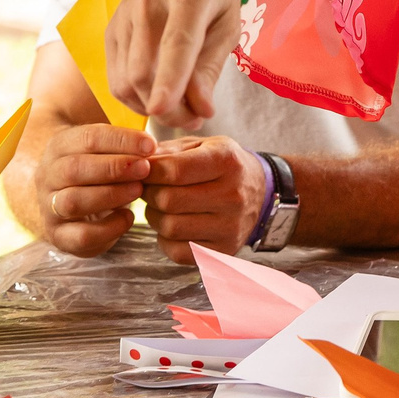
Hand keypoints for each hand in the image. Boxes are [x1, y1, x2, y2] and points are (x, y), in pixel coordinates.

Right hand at [34, 123, 155, 256]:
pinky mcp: (59, 236)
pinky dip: (109, 227)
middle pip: (74, 168)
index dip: (121, 140)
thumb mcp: (101, 151)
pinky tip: (129, 217)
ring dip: (111, 195)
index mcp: (59, 147)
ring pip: (73, 201)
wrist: (67, 204)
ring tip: (138, 190)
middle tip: (145, 168)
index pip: (87, 138)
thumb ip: (120, 146)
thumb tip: (150, 146)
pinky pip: (81, 235)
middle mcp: (47, 176)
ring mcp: (49, 208)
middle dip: (114, 168)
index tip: (150, 145)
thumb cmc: (94, 171)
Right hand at [107, 0, 242, 124]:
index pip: (175, 44)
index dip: (168, 81)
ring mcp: (124, 12)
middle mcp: (148, 0)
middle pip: (143, 70)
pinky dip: (133, 95)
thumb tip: (202, 110)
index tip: (162, 111)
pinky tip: (155, 93)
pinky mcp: (110, 25)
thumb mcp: (229, 24)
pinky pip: (114, 75)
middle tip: (193, 119)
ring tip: (178, 108)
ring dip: (149, 106)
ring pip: (125, 78)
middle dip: (167, 109)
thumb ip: (212, 67)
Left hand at [140, 136, 268, 263]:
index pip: (174, 170)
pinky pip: (178, 252)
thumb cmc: (223, 165)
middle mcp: (232, 195)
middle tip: (149, 188)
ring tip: (160, 206)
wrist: (260, 192)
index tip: (143, 170)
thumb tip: (138, 163)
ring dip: (155, 216)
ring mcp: (230, 226)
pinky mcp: (224, 250)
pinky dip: (166, 240)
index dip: (149, 171)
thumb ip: (170, 151)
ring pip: (170, 227)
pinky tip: (173, 225)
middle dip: (149, 193)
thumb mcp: (203, 145)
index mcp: (226, 161)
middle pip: (168, 200)